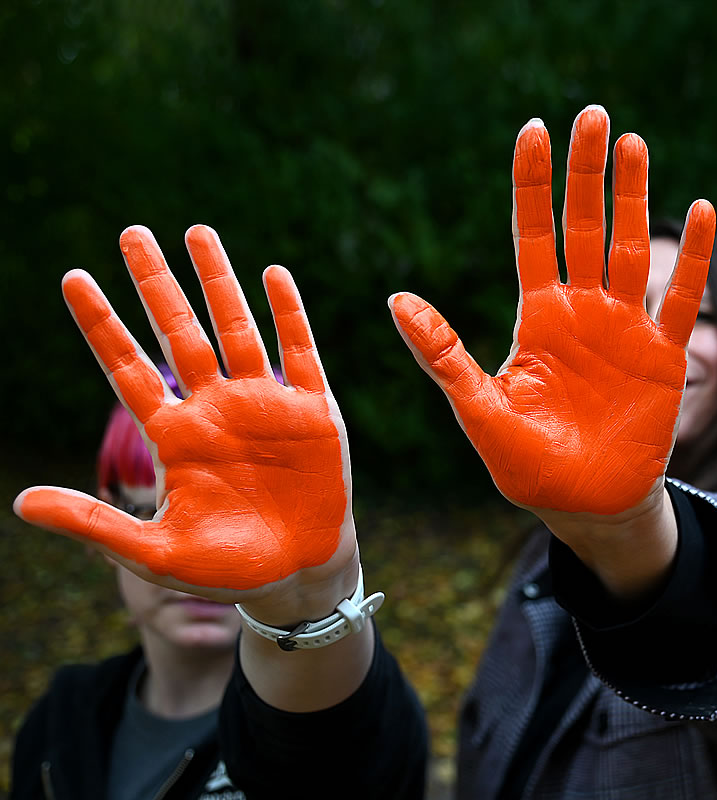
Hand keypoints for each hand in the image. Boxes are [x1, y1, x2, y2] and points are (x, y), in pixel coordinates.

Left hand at [14, 226, 357, 612]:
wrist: (299, 577)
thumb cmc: (225, 569)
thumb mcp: (152, 553)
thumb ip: (93, 523)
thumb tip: (19, 502)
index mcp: (175, 437)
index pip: (127, 368)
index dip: (101, 323)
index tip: (72, 278)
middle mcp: (215, 409)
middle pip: (178, 333)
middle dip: (156, 284)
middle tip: (132, 233)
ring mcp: (265, 405)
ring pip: (236, 329)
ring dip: (218, 282)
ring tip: (197, 232)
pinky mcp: (313, 412)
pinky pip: (300, 352)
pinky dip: (288, 314)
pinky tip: (273, 275)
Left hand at [390, 106, 714, 520]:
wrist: (586, 506)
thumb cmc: (527, 465)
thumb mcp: (479, 410)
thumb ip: (445, 355)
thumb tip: (396, 298)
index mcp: (537, 316)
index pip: (533, 233)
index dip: (533, 183)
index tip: (534, 128)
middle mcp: (582, 310)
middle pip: (584, 225)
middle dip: (586, 171)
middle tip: (593, 114)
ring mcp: (625, 328)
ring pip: (630, 247)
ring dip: (633, 196)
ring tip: (632, 141)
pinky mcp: (665, 356)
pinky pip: (679, 298)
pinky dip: (692, 258)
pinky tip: (700, 211)